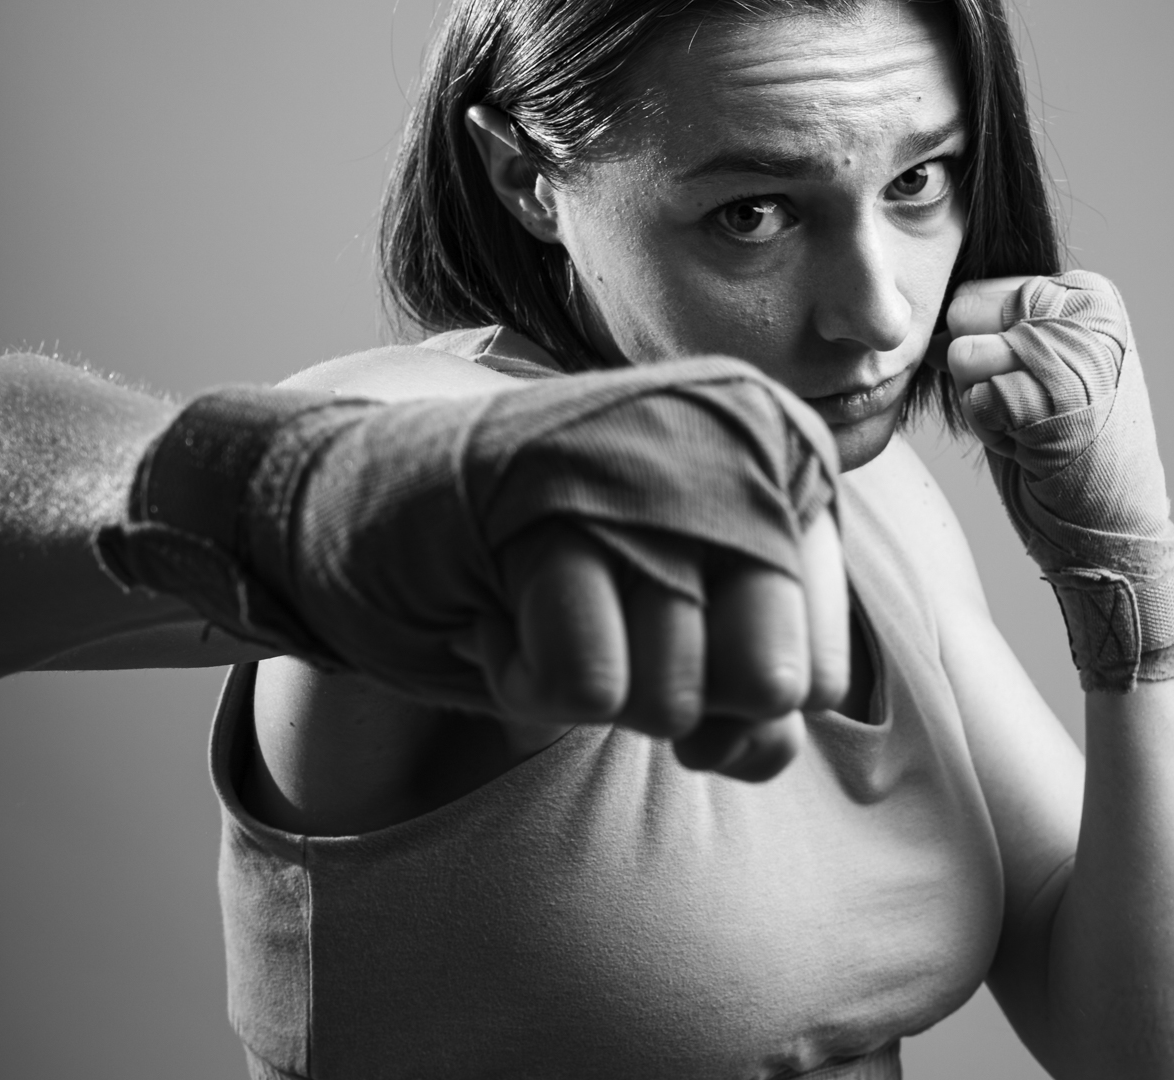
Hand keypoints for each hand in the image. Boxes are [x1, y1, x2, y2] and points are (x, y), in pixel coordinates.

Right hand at [100, 357, 848, 776]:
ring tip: (542, 615)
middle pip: (769, 677)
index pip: (824, 664)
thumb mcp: (667, 623)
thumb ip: (749, 677)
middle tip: (609, 649)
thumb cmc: (530, 572)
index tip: (676, 673)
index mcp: (775, 456)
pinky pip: (588, 681)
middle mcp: (726, 438)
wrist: (349, 504)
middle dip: (681, 706)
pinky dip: (532, 686)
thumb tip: (772, 735)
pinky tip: (498, 619)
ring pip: (676, 687)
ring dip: (594, 695)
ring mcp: (636, 461)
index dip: (745, 711)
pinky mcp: (539, 500)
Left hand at [942, 270, 1173, 688]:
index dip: (976, 344)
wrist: (1111, 527)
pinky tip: (1031, 447)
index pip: (975, 292)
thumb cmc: (1063, 448)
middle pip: (964, 316)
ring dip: (981, 401)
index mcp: (1089, 294)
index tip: (1025, 380)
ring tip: (1029, 426)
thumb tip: (920, 321)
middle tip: (1027, 407)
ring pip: (965, 355)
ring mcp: (1076, 352)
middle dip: (976, 370)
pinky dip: (990, 431)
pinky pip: (973, 397)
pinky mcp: (1056, 398)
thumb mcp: (1034, 366)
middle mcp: (1089, 312)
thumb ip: (991, 328)